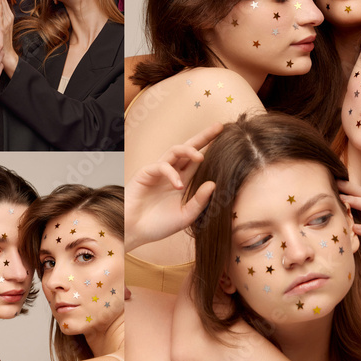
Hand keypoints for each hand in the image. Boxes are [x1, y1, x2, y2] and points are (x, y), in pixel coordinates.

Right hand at [124, 123, 222, 249]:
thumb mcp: (185, 216)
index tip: (226, 139)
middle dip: (204, 137)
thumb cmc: (157, 226)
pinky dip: (171, 174)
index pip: (197, 161)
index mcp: (182, 181)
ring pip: (175, 151)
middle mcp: (171, 173)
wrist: (133, 232)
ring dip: (189, 151)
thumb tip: (213, 184)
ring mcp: (158, 172)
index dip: (210, 149)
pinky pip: (161, 166)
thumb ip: (199, 202)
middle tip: (218, 127)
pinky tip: (178, 185)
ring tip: (200, 158)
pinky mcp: (145, 173)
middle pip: (188, 148)